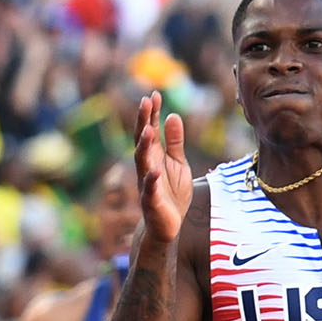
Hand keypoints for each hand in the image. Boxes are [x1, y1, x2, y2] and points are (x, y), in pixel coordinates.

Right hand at [132, 92, 190, 247]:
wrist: (167, 226)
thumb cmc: (171, 194)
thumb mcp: (178, 163)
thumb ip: (175, 142)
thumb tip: (173, 115)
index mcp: (153, 157)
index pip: (150, 131)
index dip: (151, 114)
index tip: (154, 94)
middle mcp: (146, 167)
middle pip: (142, 142)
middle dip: (143, 122)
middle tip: (145, 102)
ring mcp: (147, 184)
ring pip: (142, 163)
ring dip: (144, 147)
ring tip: (148, 130)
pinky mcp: (152, 202)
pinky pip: (150, 190)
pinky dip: (152, 180)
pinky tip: (155, 170)